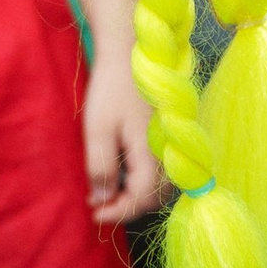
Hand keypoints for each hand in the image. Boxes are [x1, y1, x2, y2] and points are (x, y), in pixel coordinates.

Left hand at [82, 51, 163, 228]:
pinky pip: (163, 172)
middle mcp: (169, 152)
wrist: (131, 52)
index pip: (140, 199)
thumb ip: (101, 167)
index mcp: (152, 152)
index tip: (94, 214)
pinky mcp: (170, 137)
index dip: (117, 213)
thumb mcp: (97, 130)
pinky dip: (144, 182)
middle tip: (98, 205)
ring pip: (161, 187)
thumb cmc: (112, 88)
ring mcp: (172, 144)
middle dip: (127, 208)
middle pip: (155, 198)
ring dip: (137, 197)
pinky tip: (124, 174)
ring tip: (108, 192)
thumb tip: (103, 199)